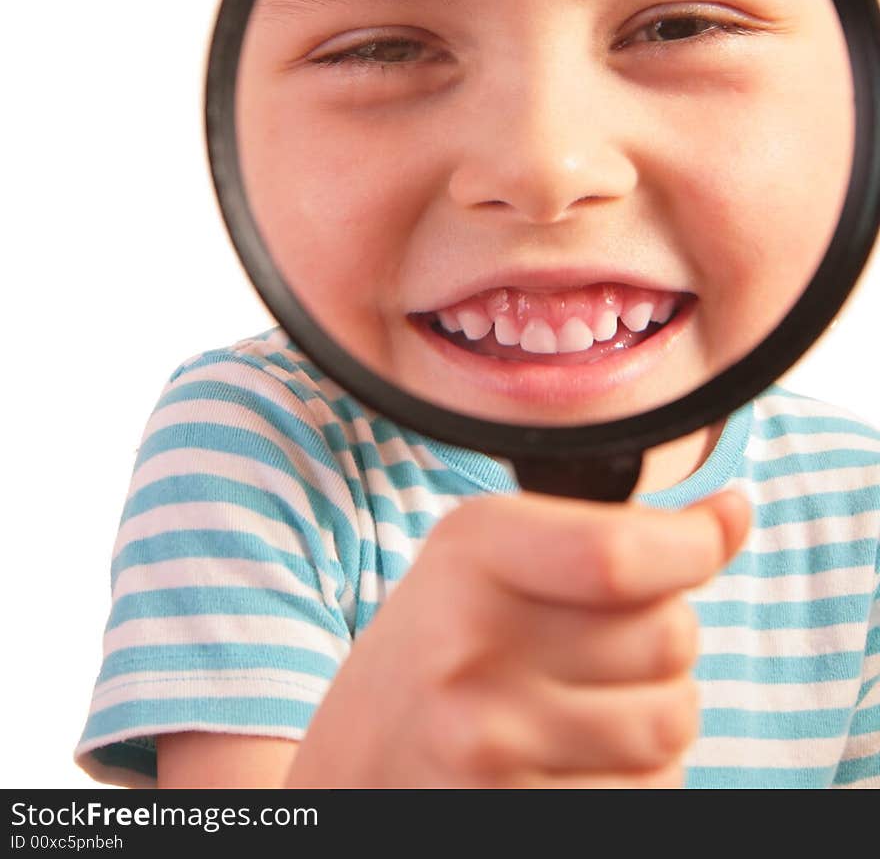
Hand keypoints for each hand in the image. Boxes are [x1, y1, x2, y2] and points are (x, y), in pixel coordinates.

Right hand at [285, 487, 750, 787]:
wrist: (350, 769)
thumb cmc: (434, 654)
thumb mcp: (491, 562)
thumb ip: (610, 535)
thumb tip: (733, 513)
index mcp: (468, 554)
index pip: (622, 552)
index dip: (695, 546)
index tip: (708, 540)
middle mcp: (470, 648)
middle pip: (668, 636)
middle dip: (664, 637)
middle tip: (605, 644)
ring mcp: (490, 745)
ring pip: (671, 721)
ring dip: (658, 713)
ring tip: (591, 706)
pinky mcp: (517, 817)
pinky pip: (648, 794)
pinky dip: (638, 780)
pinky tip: (577, 764)